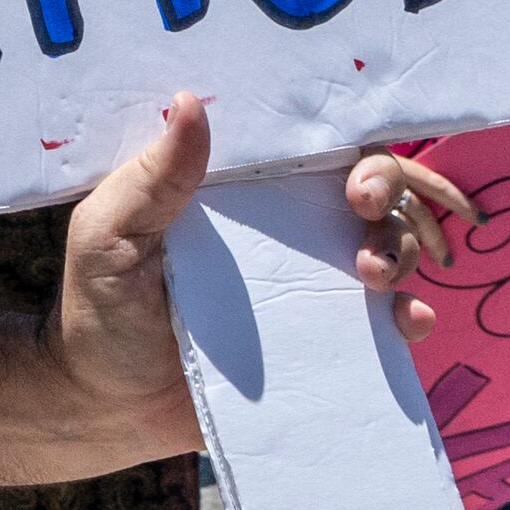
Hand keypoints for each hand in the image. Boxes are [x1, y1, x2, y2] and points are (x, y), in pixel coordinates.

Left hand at [50, 98, 472, 412]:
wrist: (108, 408)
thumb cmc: (99, 309)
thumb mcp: (109, 234)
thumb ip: (152, 177)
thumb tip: (190, 101)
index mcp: (240, 196)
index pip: (312, 153)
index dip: (352, 153)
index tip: (356, 181)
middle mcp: (286, 235)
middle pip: (368, 194)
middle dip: (391, 194)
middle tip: (367, 216)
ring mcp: (308, 290)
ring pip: (388, 248)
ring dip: (402, 250)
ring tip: (375, 276)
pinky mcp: (319, 344)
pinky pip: (384, 325)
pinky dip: (410, 316)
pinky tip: (408, 320)